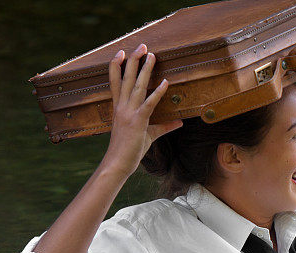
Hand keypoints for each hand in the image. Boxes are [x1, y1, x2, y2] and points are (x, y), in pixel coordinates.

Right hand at [102, 45, 182, 177]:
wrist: (117, 164)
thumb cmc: (129, 151)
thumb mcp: (148, 135)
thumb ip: (164, 126)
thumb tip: (179, 122)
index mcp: (119, 108)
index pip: (116, 82)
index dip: (116, 67)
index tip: (120, 52)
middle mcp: (122, 107)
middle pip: (126, 78)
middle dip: (133, 60)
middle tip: (141, 46)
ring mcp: (128, 113)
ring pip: (137, 86)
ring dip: (144, 69)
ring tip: (151, 55)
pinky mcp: (138, 122)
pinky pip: (149, 104)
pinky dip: (158, 93)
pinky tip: (165, 82)